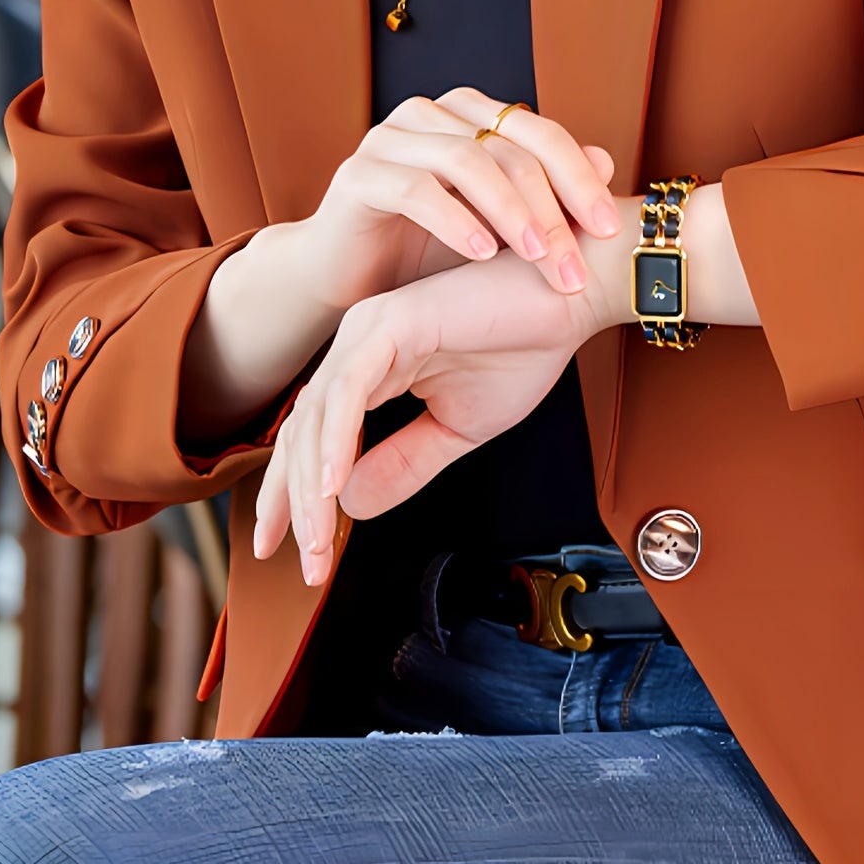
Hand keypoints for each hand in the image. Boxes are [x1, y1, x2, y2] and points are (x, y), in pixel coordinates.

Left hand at [252, 249, 610, 582]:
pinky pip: (350, 389)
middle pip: (302, 435)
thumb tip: (351, 505)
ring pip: (318, 419)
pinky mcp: (392, 322)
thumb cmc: (524, 347)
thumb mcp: (458, 428)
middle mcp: (357, 347)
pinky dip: (336, 439)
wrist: (571, 299)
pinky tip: (331, 485)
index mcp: (368, 368)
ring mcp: (368, 331)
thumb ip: (405, 463)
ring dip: (312, 488)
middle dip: (292, 504)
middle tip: (302, 563)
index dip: (297, 499)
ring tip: (316, 541)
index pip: (315, 441)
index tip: (296, 553)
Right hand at [304, 85, 621, 310]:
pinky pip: (414, 188)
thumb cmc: (424, 252)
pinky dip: (454, 219)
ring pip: (466, 161)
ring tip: (537, 256)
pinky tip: (482, 252)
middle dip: (551, 208)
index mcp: (469, 117)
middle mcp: (431, 116)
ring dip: (509, 212)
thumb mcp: (497, 228)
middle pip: (509, 148)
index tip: (608, 229)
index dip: (579, 178)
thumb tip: (606, 160)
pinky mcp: (358, 174)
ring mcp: (390, 139)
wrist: (346, 282)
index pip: (539, 134)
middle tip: (574, 263)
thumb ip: (545, 194)